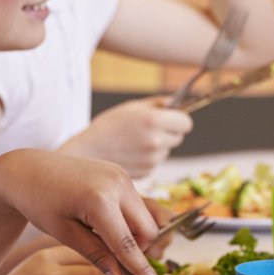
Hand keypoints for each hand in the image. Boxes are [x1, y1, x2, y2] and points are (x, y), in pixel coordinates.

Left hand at [0, 149, 164, 274]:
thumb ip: (97, 257)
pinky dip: (127, 220)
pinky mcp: (120, 173)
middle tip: (115, 263)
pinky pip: (135, 204)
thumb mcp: (65, 234)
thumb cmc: (40, 203)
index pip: (128, 244)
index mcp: (100, 200)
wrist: (28, 169)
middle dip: (138, 251)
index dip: (142, 271)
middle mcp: (117, 184)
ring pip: (144, 217)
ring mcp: (121, 175)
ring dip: (133, 235)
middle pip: (147, 230)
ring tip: (102, 239)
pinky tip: (103, 223)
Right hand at [73, 97, 193, 179]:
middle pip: (178, 137)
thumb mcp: (131, 107)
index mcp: (154, 121)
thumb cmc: (108, 126)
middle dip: (169, 132)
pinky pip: (156, 161)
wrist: (88, 151)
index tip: (174, 119)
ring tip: (135, 141)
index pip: (186, 123)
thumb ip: (156, 103)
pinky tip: (131, 152)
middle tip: (150, 128)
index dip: (180, 120)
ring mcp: (153, 158)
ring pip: (167, 150)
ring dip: (158, 145)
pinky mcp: (148, 171)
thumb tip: (173, 103)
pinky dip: (149, 157)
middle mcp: (157, 141)